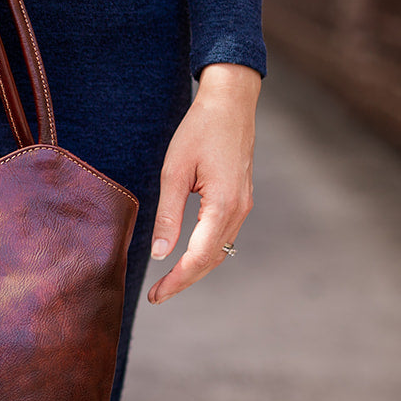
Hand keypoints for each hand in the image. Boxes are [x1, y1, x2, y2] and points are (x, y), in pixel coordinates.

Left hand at [146, 63, 260, 304]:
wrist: (231, 104)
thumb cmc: (200, 131)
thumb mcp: (175, 172)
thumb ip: (169, 215)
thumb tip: (161, 254)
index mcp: (223, 205)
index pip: (199, 257)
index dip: (177, 280)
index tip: (157, 295)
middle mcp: (238, 210)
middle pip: (211, 261)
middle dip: (184, 281)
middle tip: (158, 296)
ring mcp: (243, 207)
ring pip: (220, 252)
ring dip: (195, 270)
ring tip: (169, 282)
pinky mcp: (240, 201)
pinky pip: (224, 237)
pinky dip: (205, 254)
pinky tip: (187, 258)